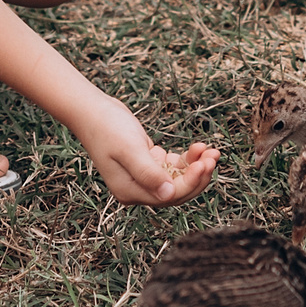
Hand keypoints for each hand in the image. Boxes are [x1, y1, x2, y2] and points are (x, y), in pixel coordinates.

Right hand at [71, 95, 219, 204]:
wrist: (92, 110)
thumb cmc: (107, 127)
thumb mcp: (129, 149)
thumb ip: (148, 173)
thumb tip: (168, 194)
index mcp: (130, 191)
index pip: (169, 196)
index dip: (191, 182)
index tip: (204, 163)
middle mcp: (137, 189)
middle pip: (177, 191)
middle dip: (198, 175)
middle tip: (213, 156)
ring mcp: (143, 177)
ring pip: (178, 178)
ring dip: (196, 166)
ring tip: (210, 150)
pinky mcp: (148, 164)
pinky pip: (173, 167)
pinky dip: (186, 159)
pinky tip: (197, 147)